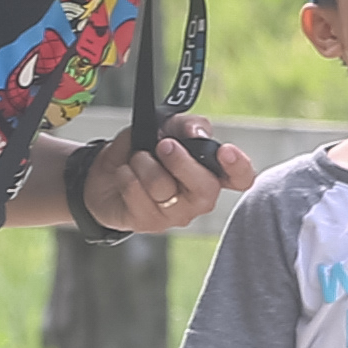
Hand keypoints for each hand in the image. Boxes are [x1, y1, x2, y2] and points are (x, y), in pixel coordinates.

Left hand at [85, 126, 254, 238]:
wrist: (106, 172)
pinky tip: (126, 174)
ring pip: (163, 188)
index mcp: (211, 172)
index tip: (225, 151)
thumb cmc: (144, 150)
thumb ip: (187, 124)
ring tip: (138, 159)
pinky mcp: (148, 223)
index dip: (240, 168)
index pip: (241, 178)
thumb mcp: (165, 126)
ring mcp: (175, 214)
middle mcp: (198, 198)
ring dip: (143, 163)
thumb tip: (198, 134)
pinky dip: (126, 174)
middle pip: (205, 189)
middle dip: (180, 161)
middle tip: (162, 144)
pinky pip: (137, 193)